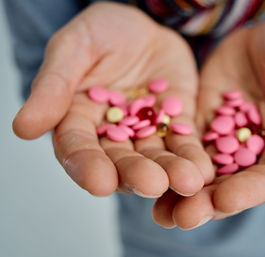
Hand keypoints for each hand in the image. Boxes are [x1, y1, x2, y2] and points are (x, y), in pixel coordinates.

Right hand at [12, 2, 213, 197]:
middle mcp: (112, 134)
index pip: (78, 148)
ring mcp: (146, 132)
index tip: (99, 183)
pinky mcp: (175, 124)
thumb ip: (54, 85)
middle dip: (136, 174)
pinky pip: (184, 143)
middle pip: (121, 160)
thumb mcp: (74, 47)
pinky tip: (205, 169)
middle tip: (152, 185)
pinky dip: (193, 156)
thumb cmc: (102, 32)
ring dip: (171, 172)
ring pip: (156, 158)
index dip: (87, 166)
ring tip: (188, 182)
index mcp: (79, 120)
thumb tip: (23, 128)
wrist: (144, 27)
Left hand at [152, 17, 264, 228]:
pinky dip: (170, 167)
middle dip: (210, 203)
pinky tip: (152, 180)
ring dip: (184, 196)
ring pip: (205, 175)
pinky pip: (184, 150)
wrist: (261, 35)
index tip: (224, 201)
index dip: (250, 191)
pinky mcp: (200, 128)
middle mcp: (254, 151)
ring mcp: (224, 141)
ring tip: (161, 215)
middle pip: (234, 184)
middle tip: (184, 218)